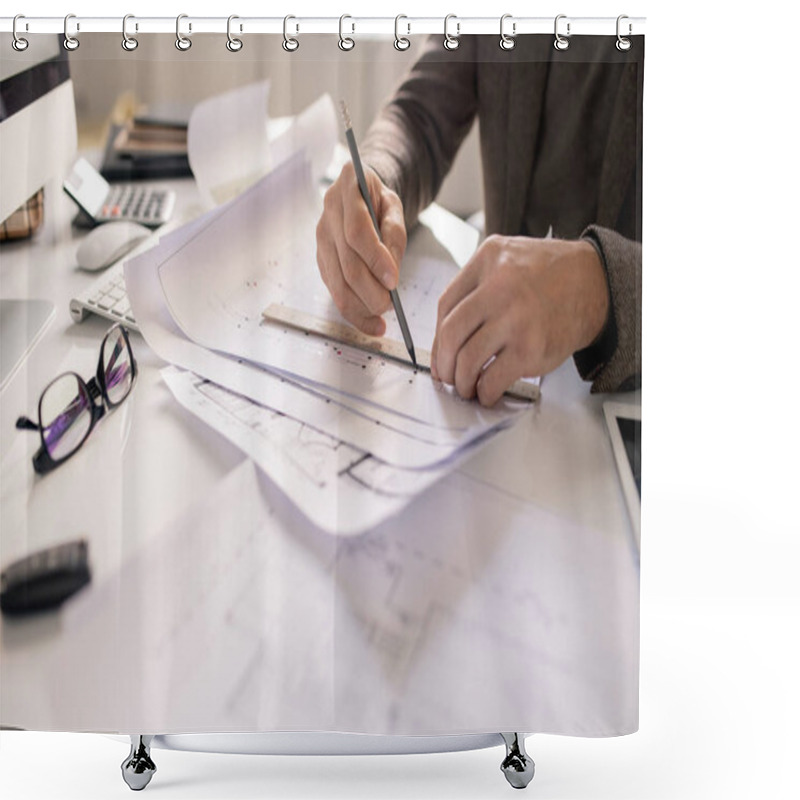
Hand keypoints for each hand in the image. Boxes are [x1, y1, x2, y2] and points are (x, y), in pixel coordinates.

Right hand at [316, 162, 406, 336]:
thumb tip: (391, 273)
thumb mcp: (394, 207)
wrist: (358, 195)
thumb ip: (394, 234)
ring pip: (337, 284)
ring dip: (361, 307)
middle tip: (390, 305)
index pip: (356, 232)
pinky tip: (371, 323)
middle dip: (370, 291)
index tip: (394, 282)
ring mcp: (321, 240)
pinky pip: (335, 292)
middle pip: (346, 264)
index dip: (375, 259)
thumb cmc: (378, 200)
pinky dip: (354, 312)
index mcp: (347, 189)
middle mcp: (328, 215)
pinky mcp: (321, 261)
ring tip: (382, 319)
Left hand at [430, 235, 609, 405]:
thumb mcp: (506, 258)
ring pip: (467, 360)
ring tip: (467, 386)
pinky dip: (484, 392)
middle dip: (443, 363)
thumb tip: (446, 337)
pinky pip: (493, 378)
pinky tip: (487, 392)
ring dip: (461, 381)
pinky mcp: (530, 348)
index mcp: (487, 260)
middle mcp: (499, 287)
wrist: (594, 283)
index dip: (436, 337)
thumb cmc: (548, 275)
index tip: (440, 353)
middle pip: (450, 334)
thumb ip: (476, 286)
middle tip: (447, 375)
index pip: (445, 306)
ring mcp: (515, 319)